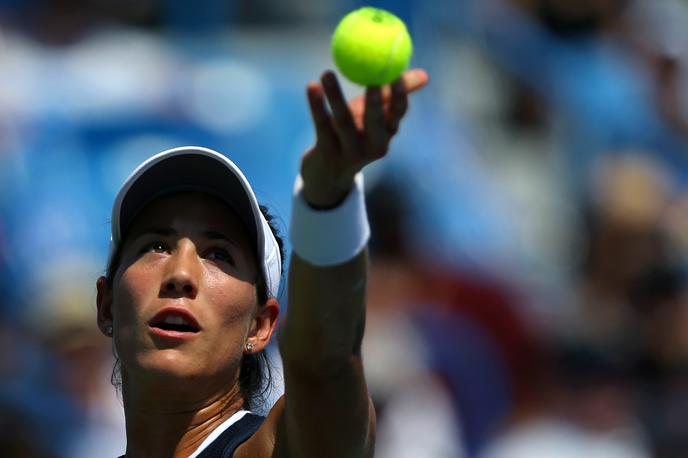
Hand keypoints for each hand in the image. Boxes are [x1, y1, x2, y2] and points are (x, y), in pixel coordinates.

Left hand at [300, 68, 428, 207]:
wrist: (329, 173)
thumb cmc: (355, 134)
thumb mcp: (375, 116)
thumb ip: (393, 95)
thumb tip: (424, 75)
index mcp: (388, 133)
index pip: (398, 111)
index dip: (399, 92)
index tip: (395, 70)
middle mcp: (373, 145)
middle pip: (375, 120)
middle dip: (375, 99)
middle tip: (370, 76)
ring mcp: (350, 152)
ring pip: (343, 121)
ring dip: (335, 96)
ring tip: (326, 72)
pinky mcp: (328, 154)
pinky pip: (321, 126)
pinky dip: (316, 106)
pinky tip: (311, 86)